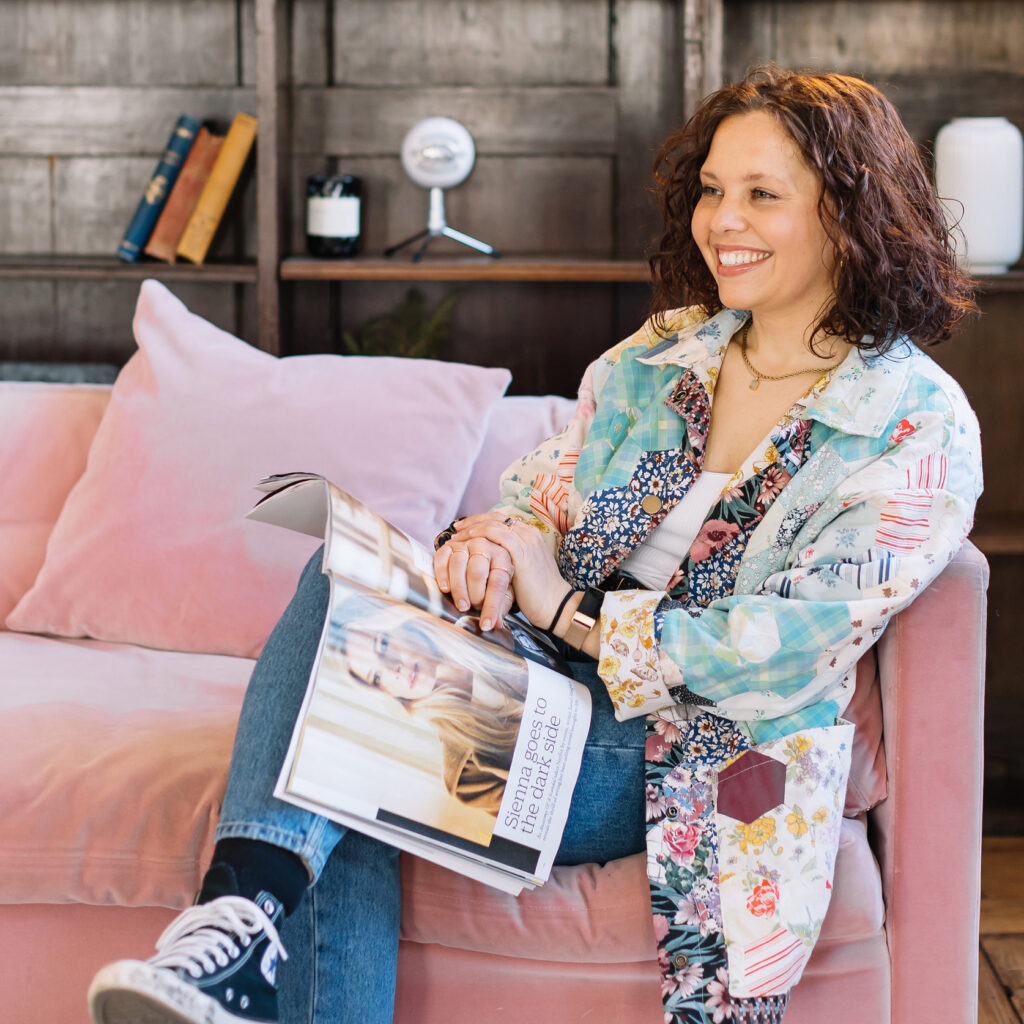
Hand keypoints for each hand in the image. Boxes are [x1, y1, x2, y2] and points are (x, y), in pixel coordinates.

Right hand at [433, 535, 514, 631]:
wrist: (479, 555)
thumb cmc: (493, 577)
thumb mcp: (502, 589)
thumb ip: (500, 606)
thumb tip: (496, 624)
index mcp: (502, 557)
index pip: (497, 583)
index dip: (492, 606)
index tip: (487, 624)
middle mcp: (484, 546)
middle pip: (476, 572)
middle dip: (475, 595)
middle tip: (473, 609)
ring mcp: (465, 544)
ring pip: (458, 565)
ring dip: (458, 589)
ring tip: (462, 606)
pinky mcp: (448, 546)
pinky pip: (442, 559)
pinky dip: (442, 575)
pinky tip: (445, 589)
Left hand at [447, 512, 569, 629]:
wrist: (556, 605)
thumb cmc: (538, 593)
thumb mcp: (522, 569)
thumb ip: (509, 558)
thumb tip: (489, 557)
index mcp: (530, 534)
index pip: (501, 519)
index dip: (481, 521)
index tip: (464, 528)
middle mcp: (529, 533)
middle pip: (495, 517)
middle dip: (473, 521)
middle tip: (456, 529)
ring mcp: (526, 540)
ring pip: (493, 524)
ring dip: (472, 529)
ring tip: (457, 538)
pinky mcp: (521, 551)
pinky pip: (496, 535)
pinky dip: (479, 536)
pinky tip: (468, 545)